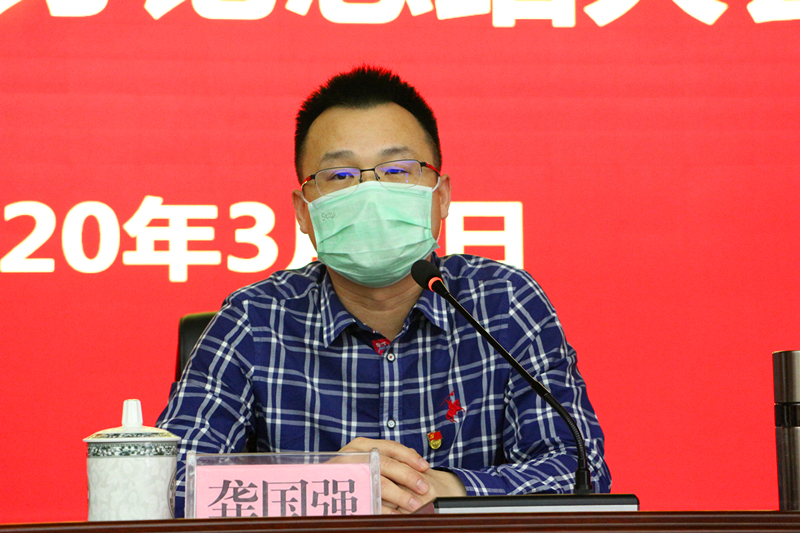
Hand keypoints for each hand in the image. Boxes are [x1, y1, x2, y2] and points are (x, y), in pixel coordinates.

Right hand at [339, 437, 465, 513]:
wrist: (317, 480)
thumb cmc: (349, 471)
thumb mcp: (365, 458)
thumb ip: (386, 458)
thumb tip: (417, 461)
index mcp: (363, 445)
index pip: (391, 447)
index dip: (410, 457)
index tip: (425, 467)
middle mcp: (355, 455)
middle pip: (387, 464)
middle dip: (408, 476)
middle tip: (424, 488)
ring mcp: (348, 471)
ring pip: (378, 482)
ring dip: (400, 495)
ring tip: (415, 504)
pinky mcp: (343, 489)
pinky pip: (368, 499)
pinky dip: (384, 508)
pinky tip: (396, 515)